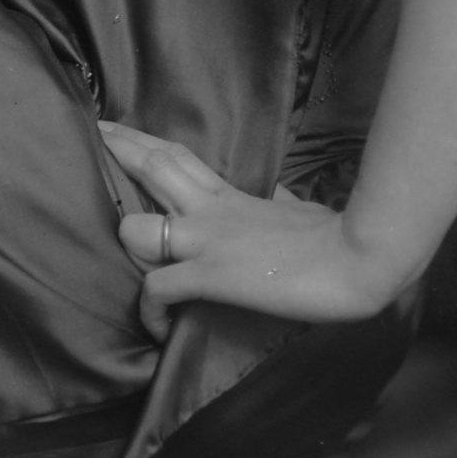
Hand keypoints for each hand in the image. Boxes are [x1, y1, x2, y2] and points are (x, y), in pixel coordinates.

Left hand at [99, 121, 402, 341]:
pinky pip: (158, 290)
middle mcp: (211, 211)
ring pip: (138, 229)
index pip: (180, 157)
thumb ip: (281, 204)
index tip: (119, 131)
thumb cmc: (340, 237)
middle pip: (154, 167)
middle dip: (121, 150)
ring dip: (126, 242)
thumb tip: (283, 199)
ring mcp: (208, 242)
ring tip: (121, 255)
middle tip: (96, 134)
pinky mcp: (211, 276)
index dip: (146, 142)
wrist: (360, 258)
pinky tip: (155, 326)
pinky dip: (150, 311)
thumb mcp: (302, 212)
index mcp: (232, 196)